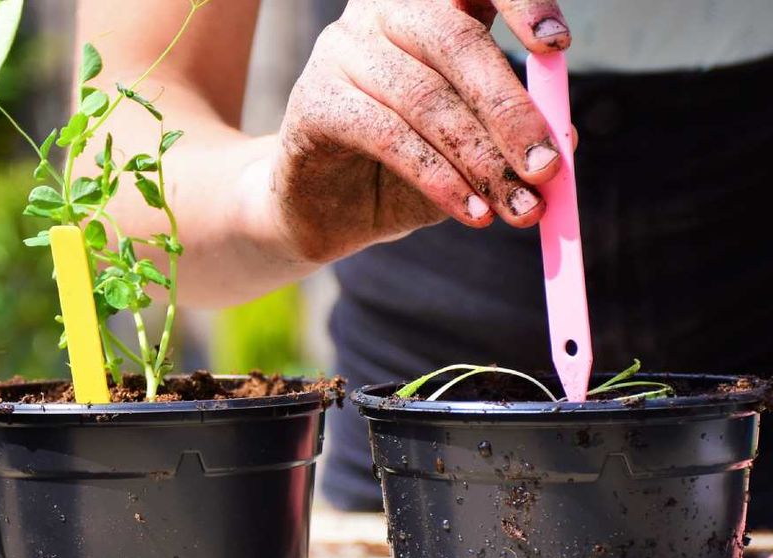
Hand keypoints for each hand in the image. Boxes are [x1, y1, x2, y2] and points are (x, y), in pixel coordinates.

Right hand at [269, 0, 569, 262]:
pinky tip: (470, 212)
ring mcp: (341, 51)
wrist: (328, 213)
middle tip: (547, 168)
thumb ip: (512, 138)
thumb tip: (565, 136)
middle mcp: (381, 13)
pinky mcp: (315, 100)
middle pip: (455, 41)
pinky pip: (386, 134)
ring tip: (518, 208)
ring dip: (480, 159)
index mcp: (429, 6)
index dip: (521, 3)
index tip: (557, 47)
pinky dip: (437, 177)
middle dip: (510, 111)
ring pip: (425, 97)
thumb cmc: (405, 170)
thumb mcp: (471, 151)